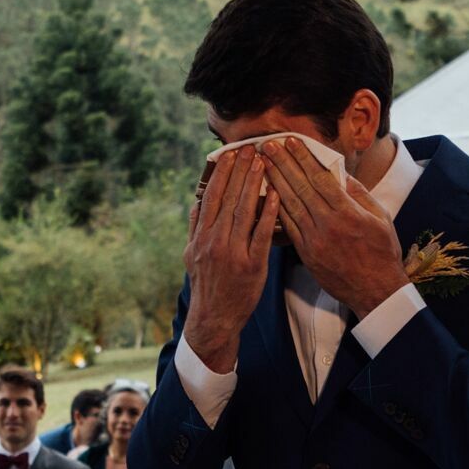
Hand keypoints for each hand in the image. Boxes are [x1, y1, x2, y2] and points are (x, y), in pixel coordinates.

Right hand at [184, 147, 283, 372]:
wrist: (214, 318)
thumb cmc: (206, 284)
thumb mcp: (190, 255)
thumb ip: (194, 228)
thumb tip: (197, 202)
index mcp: (200, 237)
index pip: (211, 198)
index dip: (222, 174)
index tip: (230, 155)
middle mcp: (214, 242)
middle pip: (228, 199)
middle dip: (240, 172)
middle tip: (252, 149)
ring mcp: (233, 254)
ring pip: (244, 212)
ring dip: (254, 185)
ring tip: (263, 164)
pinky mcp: (252, 266)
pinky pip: (262, 235)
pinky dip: (269, 214)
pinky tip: (277, 196)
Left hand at [261, 138, 407, 316]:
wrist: (375, 291)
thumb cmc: (382, 252)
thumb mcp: (381, 217)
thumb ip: (360, 194)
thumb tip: (340, 173)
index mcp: (348, 212)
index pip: (320, 178)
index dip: (302, 157)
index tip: (289, 141)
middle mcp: (328, 224)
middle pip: (300, 187)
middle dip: (282, 163)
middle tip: (267, 144)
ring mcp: (314, 240)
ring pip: (289, 205)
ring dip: (274, 182)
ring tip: (262, 164)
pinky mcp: (306, 254)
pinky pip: (287, 227)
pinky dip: (276, 209)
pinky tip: (267, 194)